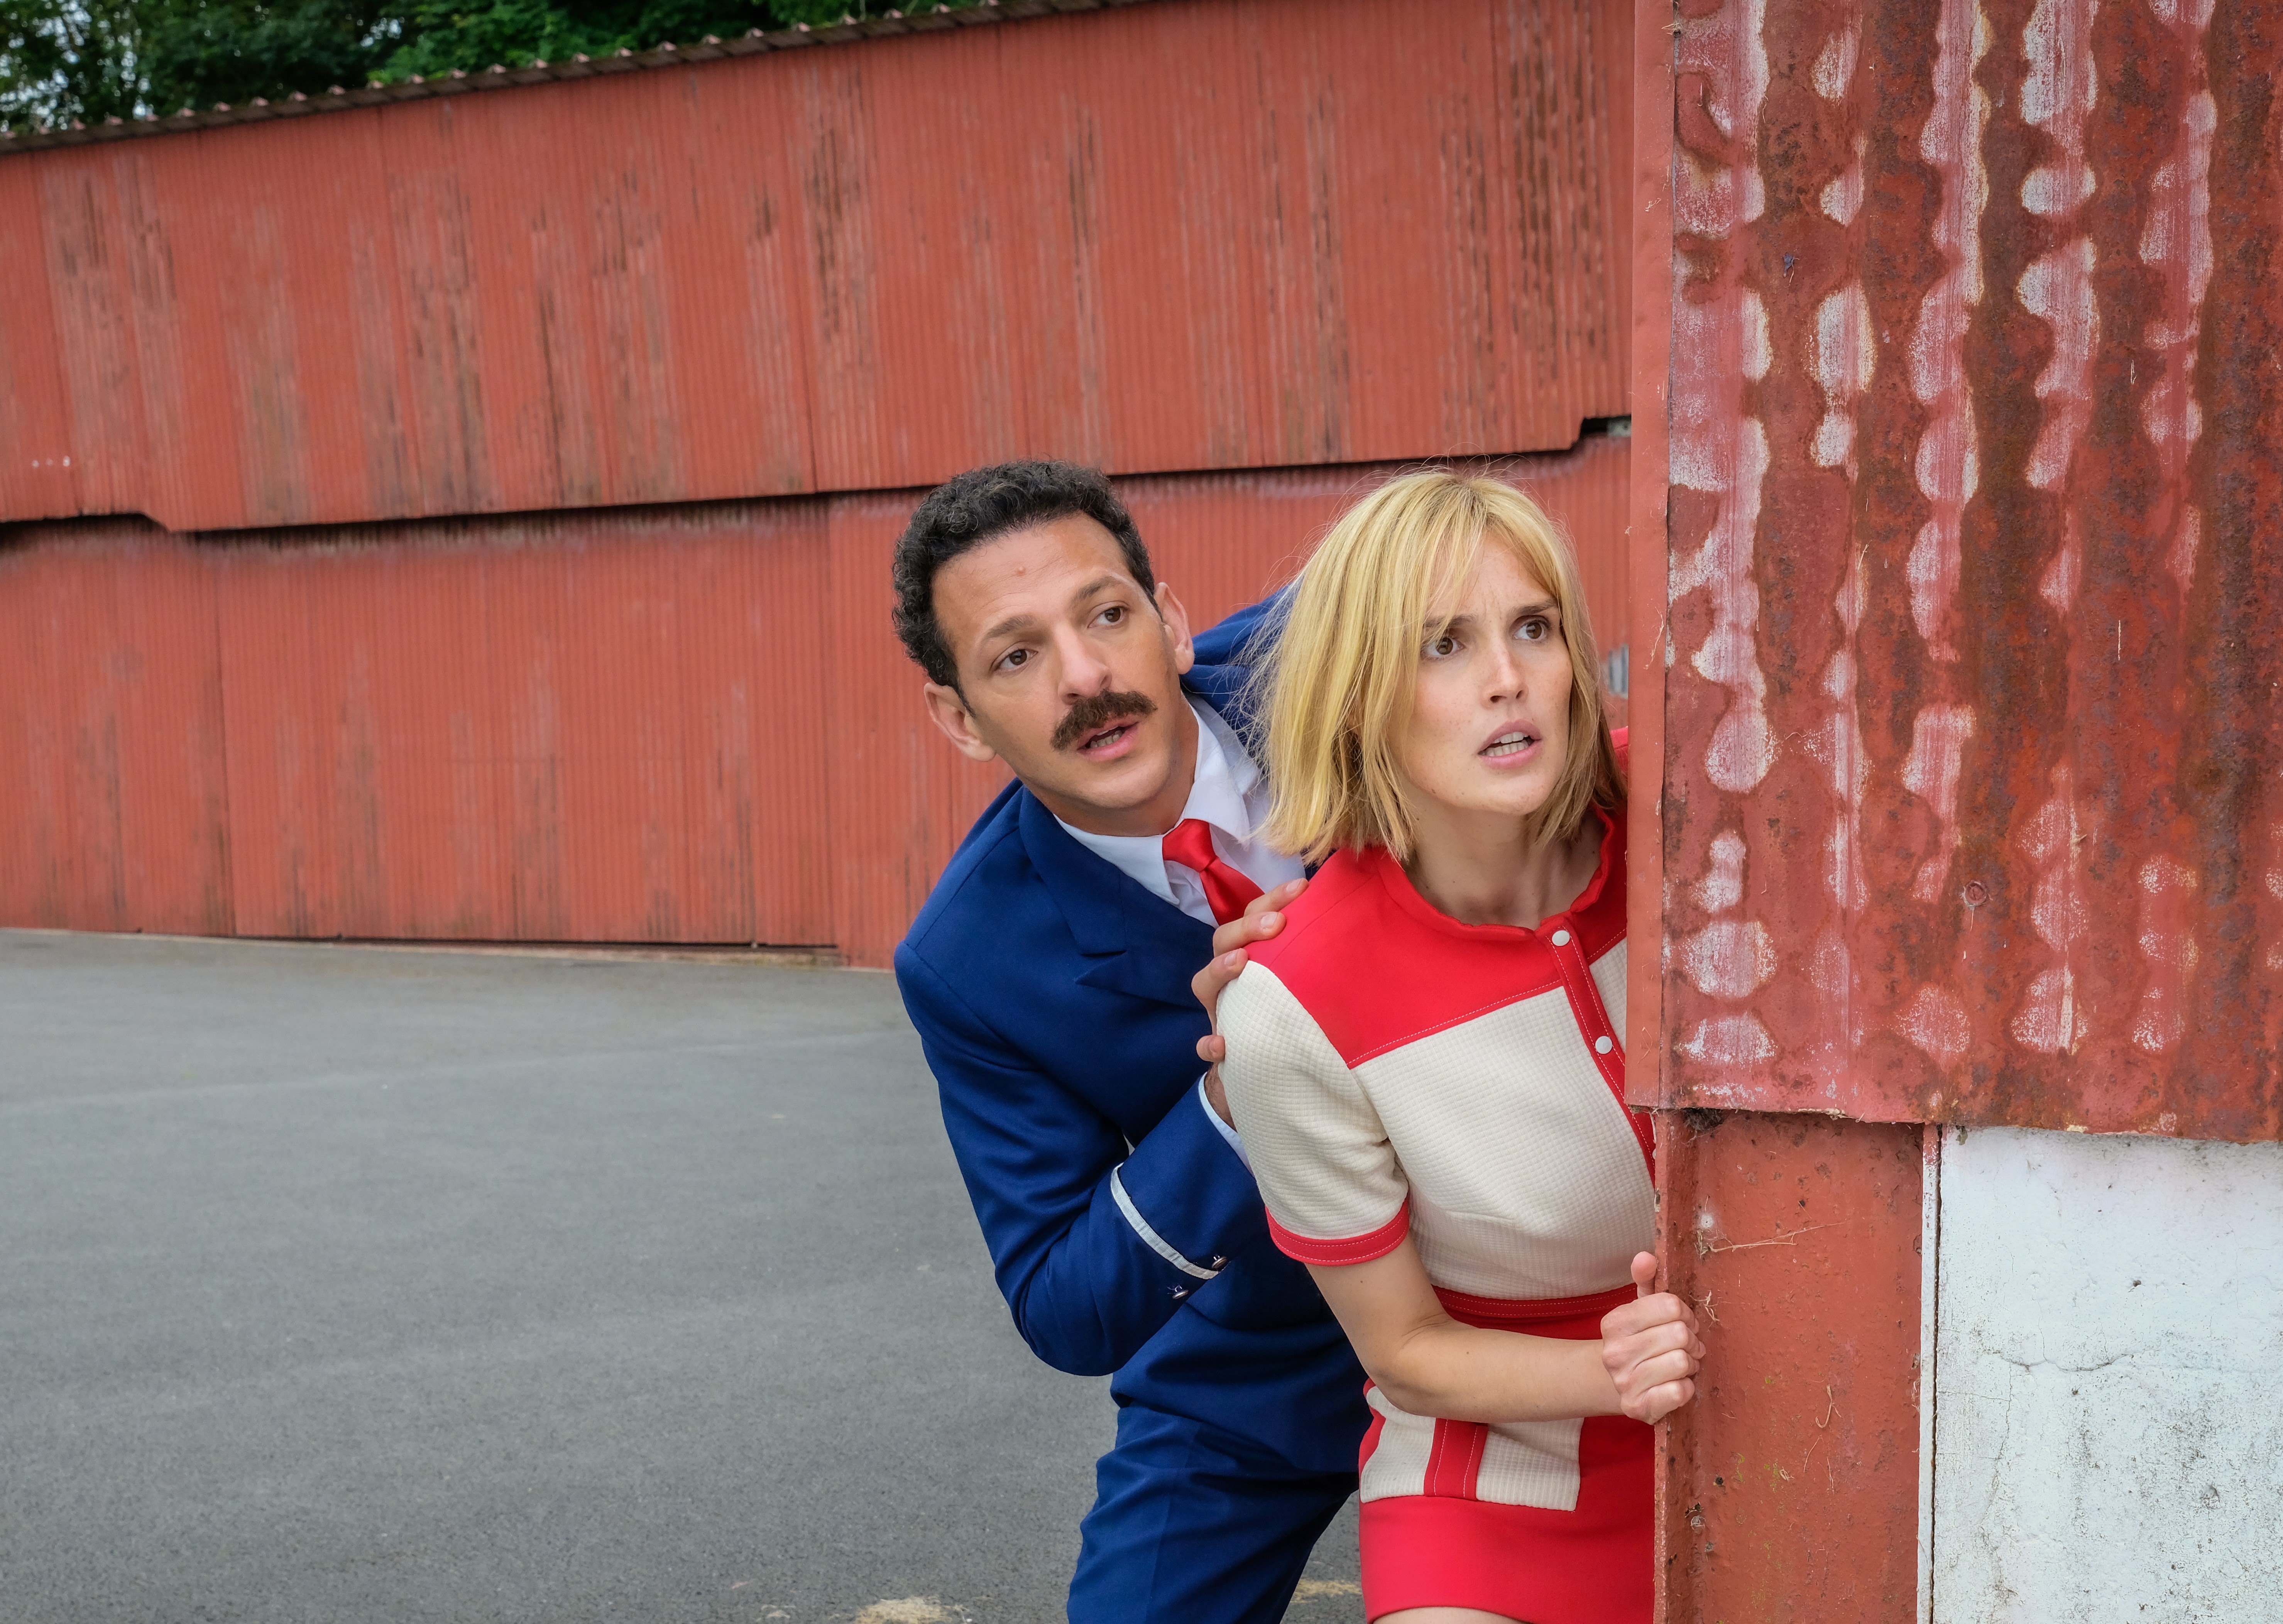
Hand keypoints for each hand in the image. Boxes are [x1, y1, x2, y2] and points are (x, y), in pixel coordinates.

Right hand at [1192, 878, 1306, 1123]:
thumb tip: (1364, 918)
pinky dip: (1210, 1043)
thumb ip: (1320, 956)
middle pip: (1224, 940)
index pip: (1254, 915)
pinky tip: (1223, 1044)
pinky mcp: (1220, 1050)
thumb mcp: (1308, 983)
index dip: (1273, 898)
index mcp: (1254, 956)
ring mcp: (1221, 1012)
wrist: (1275, 1074)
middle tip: (1274, 924)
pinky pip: (1205, 1045)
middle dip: (1245, 928)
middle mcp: (1231, 979)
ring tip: (1240, 961)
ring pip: (1204, 983)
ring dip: (1219, 969)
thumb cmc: (1295, 1015)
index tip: (1301, 886)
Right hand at [1598, 1252, 1702, 1424]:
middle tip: (1685, 1347)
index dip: (1685, 1314)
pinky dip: (1686, 1388)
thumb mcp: (1642, 1309)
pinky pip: (1679, 1392)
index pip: (1671, 1306)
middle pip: (1679, 1334)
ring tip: (1680, 1366)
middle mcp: (1614, 1352)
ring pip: (1681, 1362)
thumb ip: (1647, 1280)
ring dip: (1689, 1365)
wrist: (1619, 1384)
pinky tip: (1676, 1385)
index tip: (1681, 1323)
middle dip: (1690, 1340)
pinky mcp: (1637, 1408)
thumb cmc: (1641, 1342)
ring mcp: (1623, 1382)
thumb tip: (1646, 1256)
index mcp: (1615, 1322)